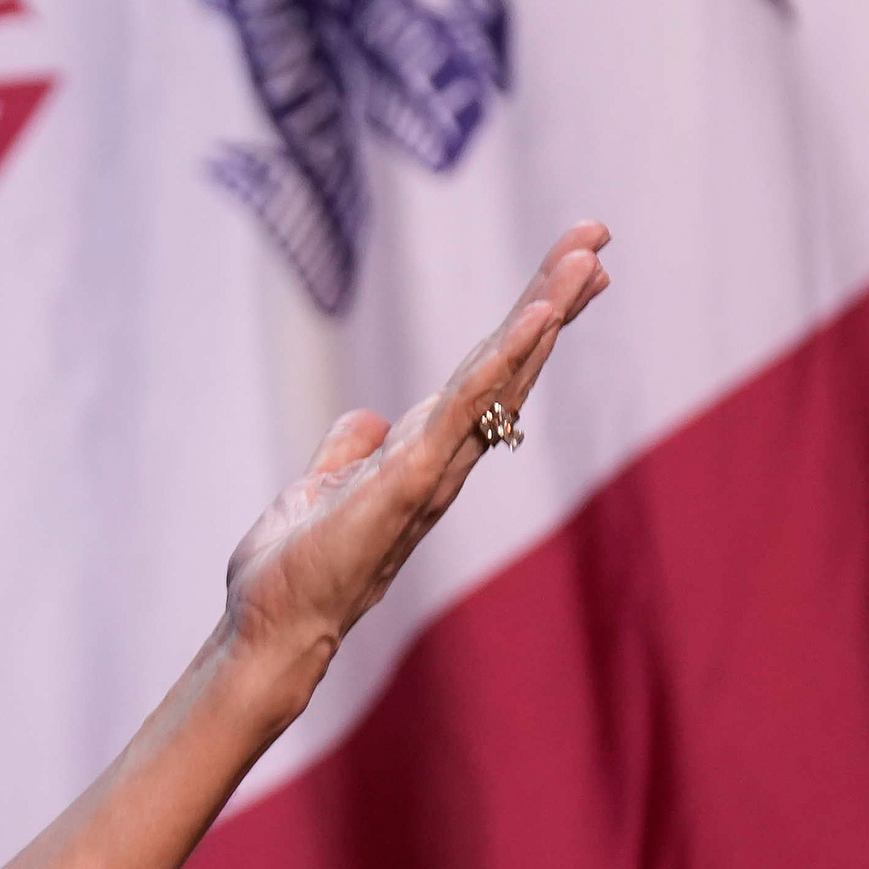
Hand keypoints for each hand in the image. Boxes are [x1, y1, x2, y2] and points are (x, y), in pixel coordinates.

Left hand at [220, 222, 611, 688]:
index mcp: (422, 453)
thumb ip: (345, 454)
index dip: (525, 323)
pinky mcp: (411, 478)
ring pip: (502, 376)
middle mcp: (444, 458)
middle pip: (511, 364)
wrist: (271, 630)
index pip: (486, 376)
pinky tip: (537, 317)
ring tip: (588, 257)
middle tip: (598, 238)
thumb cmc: (293, 575)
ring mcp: (434, 467)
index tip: (567, 271)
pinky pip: (468, 408)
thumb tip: (366, 417)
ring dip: (545, 312)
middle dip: (554, 300)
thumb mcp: (317, 493)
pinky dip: (504, 360)